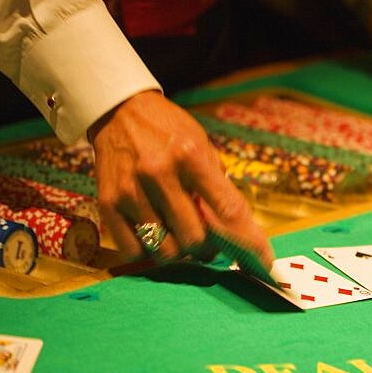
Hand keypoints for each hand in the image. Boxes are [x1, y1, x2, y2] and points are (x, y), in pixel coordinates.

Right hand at [89, 91, 273, 266]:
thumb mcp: (203, 148)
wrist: (120, 112)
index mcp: (190, 155)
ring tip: (178, 234)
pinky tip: (154, 234)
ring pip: (165, 250)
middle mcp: (159, 173)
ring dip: (178, 251)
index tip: (263, 260)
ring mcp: (131, 190)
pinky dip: (149, 251)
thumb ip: (219, 188)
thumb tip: (241, 234)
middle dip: (207, 248)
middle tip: (206, 240)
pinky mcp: (108, 203)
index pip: (228, 209)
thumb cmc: (170, 133)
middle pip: (195, 239)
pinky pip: (134, 250)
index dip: (249, 240)